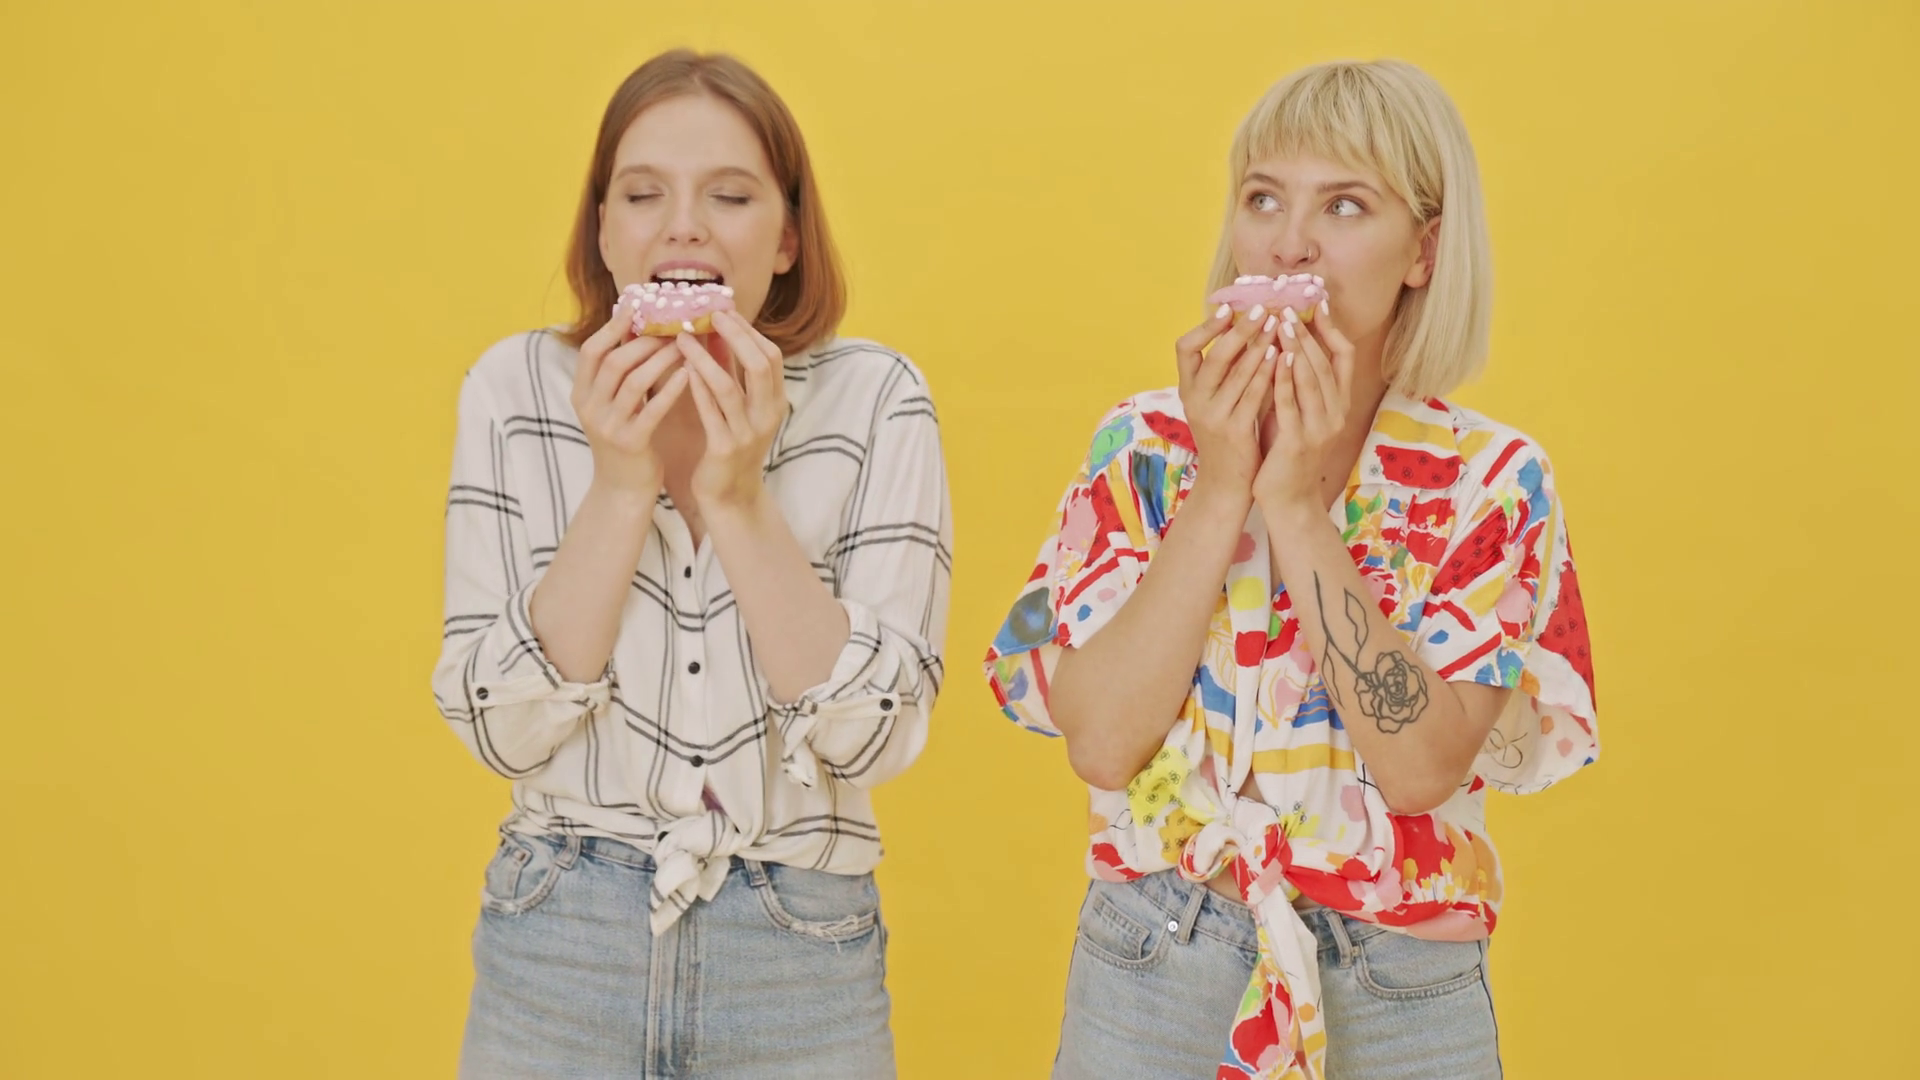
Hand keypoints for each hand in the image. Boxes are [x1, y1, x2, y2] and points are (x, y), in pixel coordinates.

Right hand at [571, 298, 689, 496]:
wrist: (622, 490)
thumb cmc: (625, 440)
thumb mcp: (612, 405)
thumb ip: (619, 373)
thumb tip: (636, 328)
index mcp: (582, 394)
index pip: (591, 351)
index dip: (613, 327)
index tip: (637, 307)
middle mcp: (590, 408)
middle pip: (614, 361)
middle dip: (644, 341)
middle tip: (672, 327)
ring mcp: (608, 427)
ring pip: (634, 382)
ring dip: (660, 359)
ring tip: (683, 346)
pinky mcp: (631, 444)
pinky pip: (653, 410)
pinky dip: (671, 389)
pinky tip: (690, 374)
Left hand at [681, 310, 787, 506]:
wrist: (730, 497)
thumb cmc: (730, 445)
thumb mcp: (737, 406)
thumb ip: (730, 371)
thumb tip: (718, 330)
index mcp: (775, 402)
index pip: (770, 355)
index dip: (748, 331)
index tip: (724, 310)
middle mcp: (768, 415)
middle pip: (760, 364)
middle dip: (735, 335)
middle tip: (709, 315)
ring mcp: (748, 433)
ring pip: (729, 386)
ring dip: (705, 358)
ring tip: (682, 338)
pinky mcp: (725, 448)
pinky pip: (711, 412)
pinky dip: (697, 388)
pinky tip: (682, 371)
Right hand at [1174, 301, 1279, 498]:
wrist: (1226, 482)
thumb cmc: (1227, 434)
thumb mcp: (1216, 401)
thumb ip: (1224, 371)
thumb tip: (1243, 328)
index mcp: (1187, 390)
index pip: (1184, 348)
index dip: (1205, 326)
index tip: (1227, 308)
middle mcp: (1194, 401)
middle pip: (1215, 356)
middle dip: (1241, 329)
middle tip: (1263, 309)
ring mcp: (1213, 416)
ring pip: (1237, 373)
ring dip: (1259, 345)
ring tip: (1277, 324)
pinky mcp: (1234, 431)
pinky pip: (1253, 395)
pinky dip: (1267, 372)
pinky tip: (1282, 356)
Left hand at [1255, 302, 1358, 511]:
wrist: (1289, 500)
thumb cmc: (1287, 452)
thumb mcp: (1296, 411)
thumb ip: (1297, 383)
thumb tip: (1286, 342)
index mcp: (1338, 403)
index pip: (1343, 357)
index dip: (1331, 329)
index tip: (1316, 305)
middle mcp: (1336, 413)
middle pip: (1326, 362)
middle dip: (1308, 332)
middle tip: (1290, 306)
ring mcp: (1321, 428)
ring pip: (1312, 379)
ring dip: (1297, 348)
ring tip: (1282, 323)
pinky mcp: (1299, 442)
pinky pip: (1292, 404)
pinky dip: (1285, 379)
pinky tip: (1276, 358)